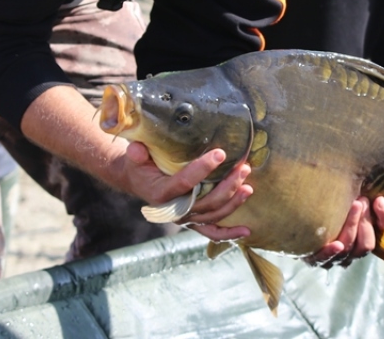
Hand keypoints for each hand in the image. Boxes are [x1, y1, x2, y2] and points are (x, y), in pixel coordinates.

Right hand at [121, 142, 253, 241]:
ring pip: (214, 215)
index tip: (220, 154)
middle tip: (243, 168)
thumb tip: (137, 150)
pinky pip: (212, 231)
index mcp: (161, 194)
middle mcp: (174, 210)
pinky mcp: (193, 221)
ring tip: (248, 185)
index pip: (184, 183)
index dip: (202, 169)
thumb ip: (136, 153)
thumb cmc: (141, 166)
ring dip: (233, 202)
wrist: (139, 180)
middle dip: (228, 185)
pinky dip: (229, 233)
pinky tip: (246, 230)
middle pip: (206, 202)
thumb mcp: (135, 157)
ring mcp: (185, 218)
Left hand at [304, 195, 383, 269]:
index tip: (379, 200)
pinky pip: (325, 258)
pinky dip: (332, 251)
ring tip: (353, 206)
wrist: (301, 218)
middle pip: (367, 244)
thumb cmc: (332, 204)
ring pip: (350, 248)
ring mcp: (336, 258)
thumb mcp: (351, 199)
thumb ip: (362, 197)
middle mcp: (354, 252)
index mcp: (367, 237)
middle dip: (366, 221)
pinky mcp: (317, 259)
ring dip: (353, 226)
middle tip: (361, 201)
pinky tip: (337, 244)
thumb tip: (374, 183)